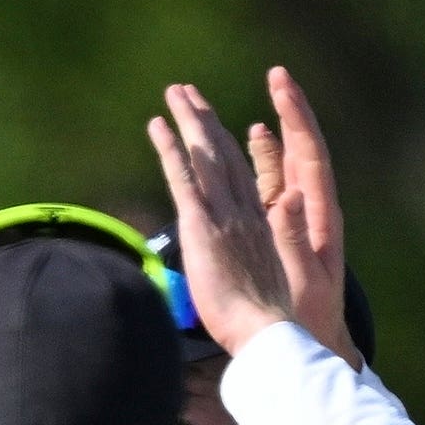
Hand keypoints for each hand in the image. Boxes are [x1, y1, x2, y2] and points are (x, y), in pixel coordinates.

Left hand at [149, 69, 353, 363]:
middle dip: (206, 121)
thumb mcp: (261, 287)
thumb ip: (247, 266)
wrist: (267, 331)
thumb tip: (236, 269)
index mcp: (259, 225)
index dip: (226, 147)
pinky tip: (157, 125)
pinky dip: (169, 149)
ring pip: (204, 155)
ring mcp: (224, 215)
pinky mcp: (202, 226)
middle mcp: (244, 211)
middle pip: (222, 154)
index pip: (240, 177)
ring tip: (175, 92)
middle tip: (190, 93)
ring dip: (188, 121)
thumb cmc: (264, 324)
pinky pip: (183, 177)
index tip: (215, 125)